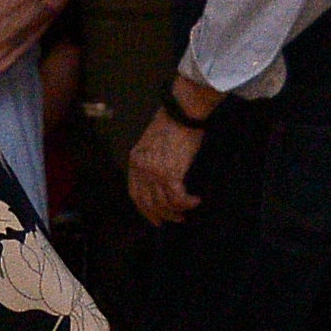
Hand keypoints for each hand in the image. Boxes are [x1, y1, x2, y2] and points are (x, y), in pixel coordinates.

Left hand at [127, 108, 203, 226]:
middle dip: (162, 215)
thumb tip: (163, 177)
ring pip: (164, 203)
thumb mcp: (153, 141)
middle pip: (148, 202)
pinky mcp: (170, 174)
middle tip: (176, 219)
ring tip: (188, 210)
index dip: (145, 209)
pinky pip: (178, 198)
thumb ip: (152, 159)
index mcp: (135, 160)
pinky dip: (187, 203)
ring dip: (177, 211)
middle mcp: (142, 169)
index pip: (135, 193)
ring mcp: (154, 173)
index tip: (155, 217)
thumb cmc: (173, 121)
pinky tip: (196, 201)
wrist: (182, 112)